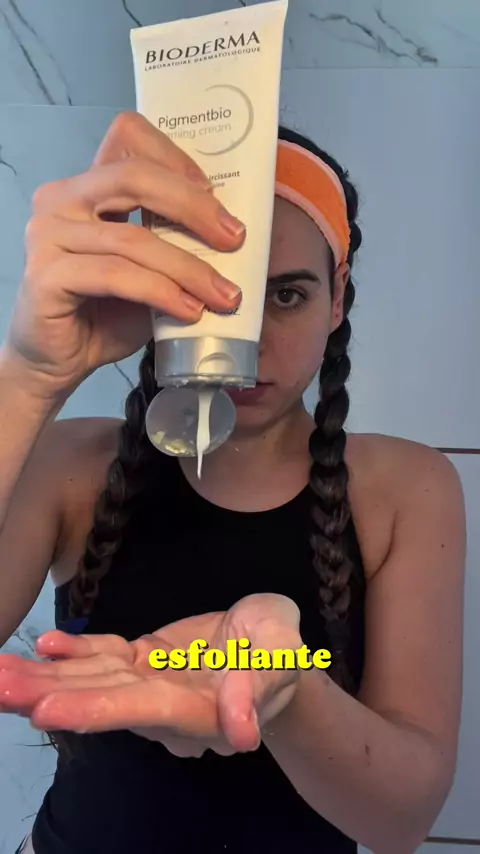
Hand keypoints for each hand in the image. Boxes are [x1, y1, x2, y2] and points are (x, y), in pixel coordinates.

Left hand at [0, 594, 300, 756]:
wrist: (270, 648)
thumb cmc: (282, 649)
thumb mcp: (282, 655)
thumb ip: (259, 685)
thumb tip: (241, 734)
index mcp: (197, 709)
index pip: (142, 709)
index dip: (95, 709)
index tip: (47, 710)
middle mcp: (163, 703)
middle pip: (100, 700)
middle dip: (46, 696)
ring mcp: (149, 681)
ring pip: (91, 680)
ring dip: (43, 678)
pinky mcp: (143, 660)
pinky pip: (105, 657)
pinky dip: (74, 652)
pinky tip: (45, 645)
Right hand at [5, 111, 243, 399]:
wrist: (61, 360)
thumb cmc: (105, 312)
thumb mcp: (149, 268)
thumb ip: (173, 240)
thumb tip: (232, 233)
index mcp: (87, 186)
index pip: (128, 137)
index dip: (175, 157)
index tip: (214, 192)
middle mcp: (61, 199)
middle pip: (134, 177)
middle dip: (193, 207)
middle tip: (234, 239)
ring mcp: (48, 235)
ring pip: (133, 238)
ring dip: (188, 268)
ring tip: (223, 296)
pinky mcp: (46, 275)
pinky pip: (117, 276)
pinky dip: (162, 293)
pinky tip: (190, 311)